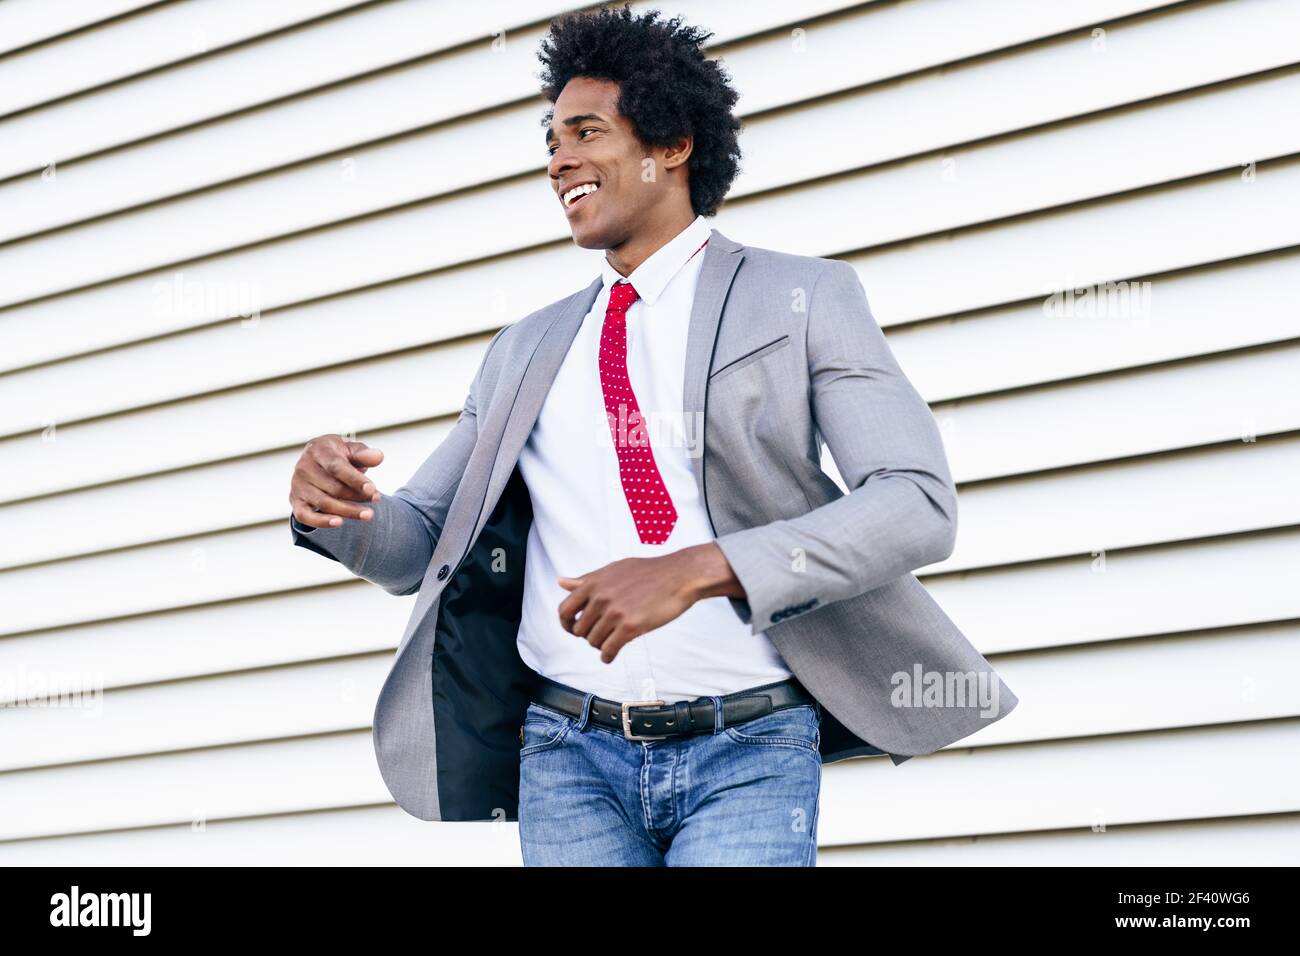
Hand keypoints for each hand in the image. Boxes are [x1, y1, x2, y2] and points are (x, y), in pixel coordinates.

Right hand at [289, 435, 383, 528]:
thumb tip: (378, 457)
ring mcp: (297, 485)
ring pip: (323, 503)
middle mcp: (303, 467)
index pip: (336, 467)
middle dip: (357, 496)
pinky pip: (305, 516)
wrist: (320, 463)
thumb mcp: (352, 450)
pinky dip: (322, 521)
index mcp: (318, 449)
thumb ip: (364, 454)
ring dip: (347, 511)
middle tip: (377, 500)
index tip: (372, 489)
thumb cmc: (340, 456)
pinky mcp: (295, 501)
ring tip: (368, 515)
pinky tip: (339, 523)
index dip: (355, 479)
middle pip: (332, 487)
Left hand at [557, 547, 724, 663]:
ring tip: (611, 642)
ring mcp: (614, 612)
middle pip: (579, 630)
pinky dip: (607, 656)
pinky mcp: (630, 627)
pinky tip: (611, 656)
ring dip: (600, 645)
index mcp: (593, 582)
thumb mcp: (613, 569)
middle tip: (600, 635)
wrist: (679, 576)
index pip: (565, 609)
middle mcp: (600, 597)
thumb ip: (587, 579)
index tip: (573, 629)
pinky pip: (609, 650)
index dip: (566, 623)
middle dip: (588, 635)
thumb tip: (561, 582)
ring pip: (593, 641)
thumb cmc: (648, 571)